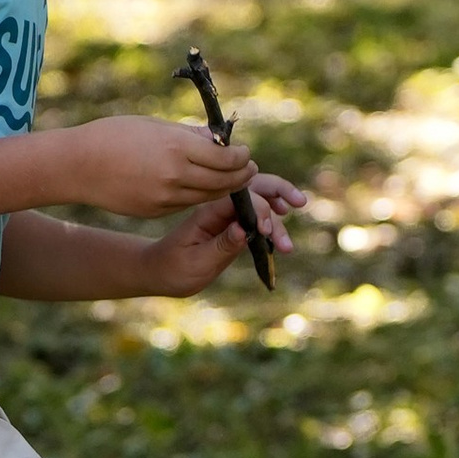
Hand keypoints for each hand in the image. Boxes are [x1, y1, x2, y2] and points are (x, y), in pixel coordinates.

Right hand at [59, 114, 260, 217]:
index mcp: (176, 147)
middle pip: (224, 180)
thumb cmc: (114, 135)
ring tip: (232, 177)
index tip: (244, 151)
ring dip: (225, 187)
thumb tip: (218, 140)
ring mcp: (165, 197)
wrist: (78, 166)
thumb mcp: (154, 125)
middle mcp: (175, 175)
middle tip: (249, 167)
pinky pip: (187, 203)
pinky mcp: (156, 210)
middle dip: (241, 174)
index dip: (241, 156)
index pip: (225, 158)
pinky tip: (203, 185)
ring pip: (209, 196)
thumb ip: (189, 135)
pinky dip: (200, 194)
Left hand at [140, 170, 304, 295]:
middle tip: (300, 202)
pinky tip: (280, 239)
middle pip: (254, 187)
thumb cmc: (174, 268)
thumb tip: (244, 230)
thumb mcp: (197, 262)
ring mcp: (226, 215)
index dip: (260, 209)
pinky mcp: (230, 226)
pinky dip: (270, 225)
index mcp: (208, 211)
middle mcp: (219, 207)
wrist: (158, 270)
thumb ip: (222, 246)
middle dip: (279, 192)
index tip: (267, 232)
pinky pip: (254, 218)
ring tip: (288, 244)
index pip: (241, 198)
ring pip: (258, 204)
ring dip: (277, 217)